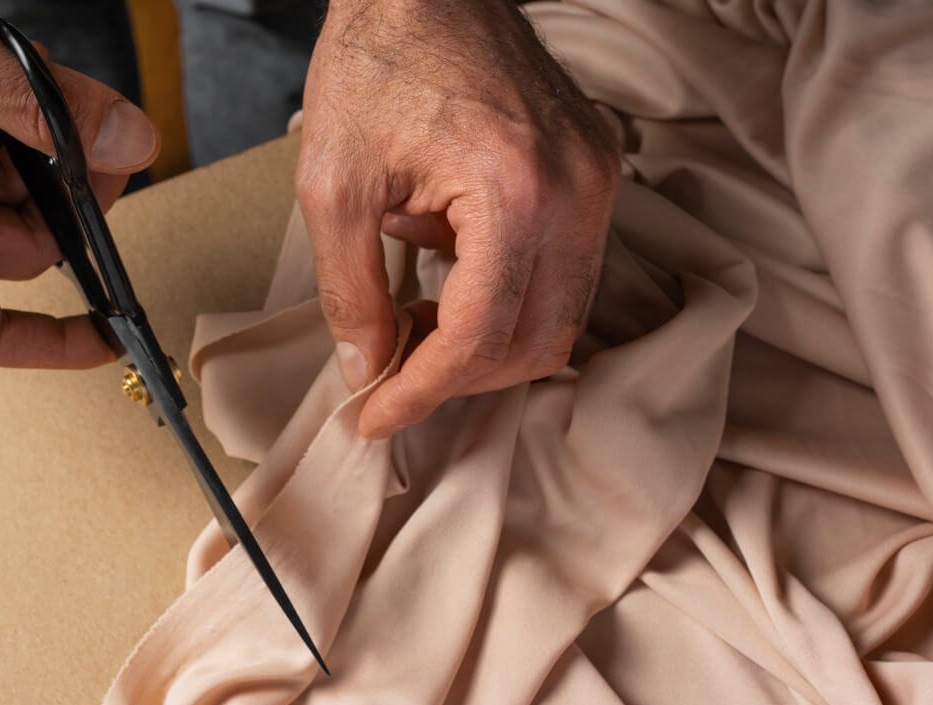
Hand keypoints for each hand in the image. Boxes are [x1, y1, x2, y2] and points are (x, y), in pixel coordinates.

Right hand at [0, 0, 158, 367]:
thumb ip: (49, 108)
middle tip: (101, 145)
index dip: (49, 343)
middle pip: (8, 251)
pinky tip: (4, 83)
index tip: (103, 339)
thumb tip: (127, 143)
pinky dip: (0, 130)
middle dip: (61, 203)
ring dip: (32, 158)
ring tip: (40, 94)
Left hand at [298, 0, 619, 437]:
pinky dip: (509, 298)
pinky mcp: (597, 170)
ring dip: (487, 344)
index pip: (481, 339)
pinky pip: (567, 271)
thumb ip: (349, 291)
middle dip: (459, 378)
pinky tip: (448, 274)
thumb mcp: (333, 185)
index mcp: (514, 190)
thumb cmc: (376, 62)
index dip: (423, 393)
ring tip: (415, 325)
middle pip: (537, 342)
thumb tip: (367, 370)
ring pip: (561, 316)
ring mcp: (598, 178)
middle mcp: (577, 189)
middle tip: (393, 378)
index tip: (376, 415)